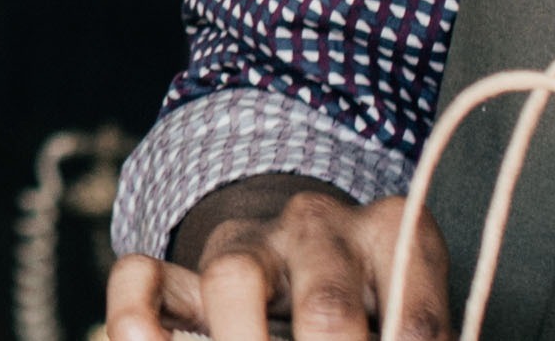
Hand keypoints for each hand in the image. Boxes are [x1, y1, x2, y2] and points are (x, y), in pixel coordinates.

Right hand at [105, 173, 446, 340]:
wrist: (308, 244)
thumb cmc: (375, 299)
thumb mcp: (410, 307)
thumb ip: (412, 329)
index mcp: (396, 235)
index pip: (418, 320)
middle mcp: (320, 226)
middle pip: (328, 306)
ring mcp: (244, 241)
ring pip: (231, 278)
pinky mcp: (180, 266)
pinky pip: (139, 276)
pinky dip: (136, 324)